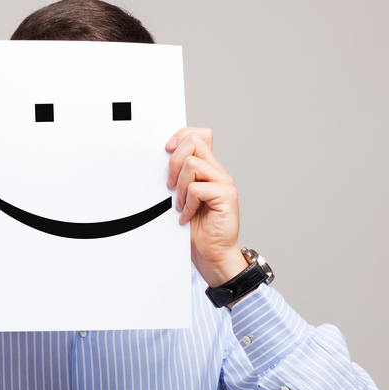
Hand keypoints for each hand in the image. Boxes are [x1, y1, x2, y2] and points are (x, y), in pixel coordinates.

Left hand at [166, 127, 247, 287]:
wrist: (212, 254)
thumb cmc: (196, 229)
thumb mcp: (181, 198)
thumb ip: (178, 177)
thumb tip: (161, 160)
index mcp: (208, 168)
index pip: (199, 134)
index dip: (181, 135)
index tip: (166, 150)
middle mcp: (218, 171)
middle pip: (194, 141)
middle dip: (173, 162)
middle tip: (169, 186)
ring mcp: (224, 182)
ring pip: (192, 164)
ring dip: (180, 186)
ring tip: (180, 205)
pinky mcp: (226, 196)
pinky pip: (198, 188)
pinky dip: (187, 203)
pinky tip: (187, 216)